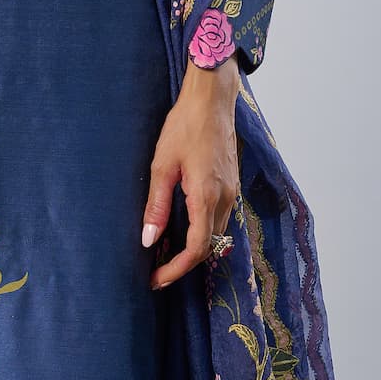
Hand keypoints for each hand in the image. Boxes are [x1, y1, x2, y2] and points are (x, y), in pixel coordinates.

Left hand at [142, 58, 241, 289]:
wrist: (212, 100)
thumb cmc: (185, 126)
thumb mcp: (162, 165)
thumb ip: (156, 206)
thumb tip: (148, 240)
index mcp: (207, 196)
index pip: (197, 249)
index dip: (176, 269)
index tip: (156, 280)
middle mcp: (225, 199)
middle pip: (208, 247)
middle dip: (182, 264)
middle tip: (156, 271)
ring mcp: (232, 192)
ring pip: (216, 235)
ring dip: (194, 249)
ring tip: (166, 254)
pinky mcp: (231, 185)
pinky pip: (220, 219)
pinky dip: (203, 232)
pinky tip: (183, 229)